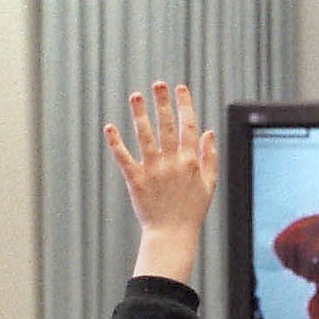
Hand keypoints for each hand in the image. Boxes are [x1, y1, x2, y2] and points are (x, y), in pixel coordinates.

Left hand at [105, 81, 219, 279]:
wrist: (172, 234)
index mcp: (190, 161)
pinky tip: (109, 127)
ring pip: (146, 137)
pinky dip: (116, 143)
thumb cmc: (191, 210)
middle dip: (163, 103)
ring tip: (135, 96)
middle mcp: (172, 162)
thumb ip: (209, 157)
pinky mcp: (136, 180)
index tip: (179, 88)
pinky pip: (124, 158)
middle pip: (167, 126)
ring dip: (140, 115)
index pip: (188, 127)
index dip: (184, 105)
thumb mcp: (209, 184)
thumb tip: (209, 131)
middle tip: (158, 84)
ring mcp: (153, 170)